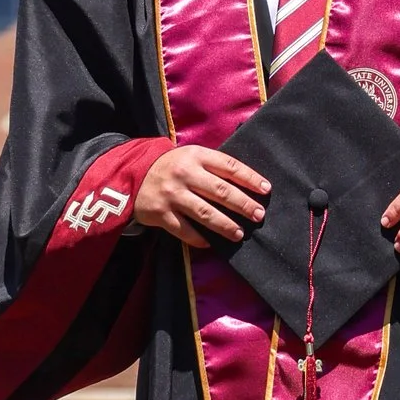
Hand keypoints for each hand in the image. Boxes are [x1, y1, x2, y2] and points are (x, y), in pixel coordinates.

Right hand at [131, 144, 269, 251]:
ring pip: (205, 213)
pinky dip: (200, 238)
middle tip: (258, 215)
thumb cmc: (172, 166)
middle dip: (243, 204)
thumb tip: (247, 185)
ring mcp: (172, 195)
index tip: (266, 190)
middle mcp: (185, 174)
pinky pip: (185, 230)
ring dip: (225, 225)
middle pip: (220, 191)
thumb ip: (214, 167)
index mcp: (196, 156)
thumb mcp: (192, 157)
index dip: (250, 178)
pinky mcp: (161, 214)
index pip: (229, 166)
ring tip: (240, 233)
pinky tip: (212, 243)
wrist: (133, 174)